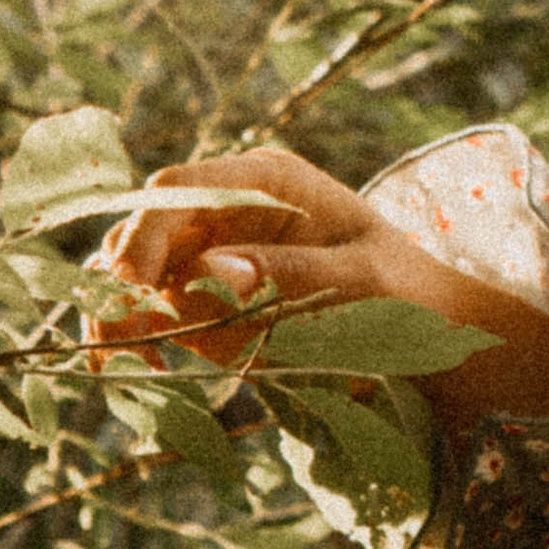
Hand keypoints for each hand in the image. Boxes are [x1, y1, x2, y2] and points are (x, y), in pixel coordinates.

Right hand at [87, 142, 548, 419]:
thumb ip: (287, 275)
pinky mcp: (205, 301)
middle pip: (143, 230)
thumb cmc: (404, 295)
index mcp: (264, 181)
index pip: (179, 190)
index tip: (134, 288)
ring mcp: (209, 255)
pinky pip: (148, 312)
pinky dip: (135, 337)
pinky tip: (146, 367)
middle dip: (124, 281)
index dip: (145, 233)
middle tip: (122, 340)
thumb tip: (208, 269)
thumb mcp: (362, 283)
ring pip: (132, 273)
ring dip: (122, 314)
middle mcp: (225, 211)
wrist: (426, 339)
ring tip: (134, 360)